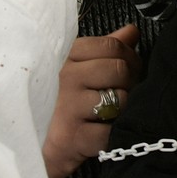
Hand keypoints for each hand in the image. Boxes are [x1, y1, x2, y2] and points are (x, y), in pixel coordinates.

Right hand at [42, 25, 140, 177]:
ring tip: (110, 115)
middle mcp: (66, 76)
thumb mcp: (86, 68)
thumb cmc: (71, 102)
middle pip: (119, 69)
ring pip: (120, 99)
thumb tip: (132, 30)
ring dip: (123, 111)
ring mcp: (67, 106)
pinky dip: (113, 135)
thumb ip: (110, 48)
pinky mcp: (71, 137)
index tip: (123, 72)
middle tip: (120, 95)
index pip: (113, 45)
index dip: (128, 58)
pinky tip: (103, 134)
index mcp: (70, 56)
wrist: (44, 147)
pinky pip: (111, 131)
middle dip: (129, 84)